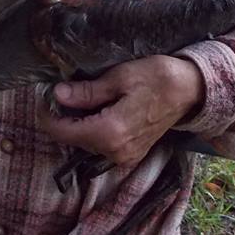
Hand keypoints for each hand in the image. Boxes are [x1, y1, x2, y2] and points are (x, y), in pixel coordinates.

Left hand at [36, 56, 204, 168]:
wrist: (190, 90)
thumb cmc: (157, 78)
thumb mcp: (119, 77)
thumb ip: (87, 91)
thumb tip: (58, 94)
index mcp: (110, 132)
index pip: (63, 132)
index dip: (47, 115)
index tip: (44, 96)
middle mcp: (115, 152)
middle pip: (73, 138)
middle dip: (62, 117)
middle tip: (60, 91)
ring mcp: (124, 156)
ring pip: (86, 142)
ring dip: (77, 123)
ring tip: (78, 97)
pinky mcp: (130, 154)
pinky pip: (101, 144)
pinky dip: (92, 128)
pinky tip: (96, 108)